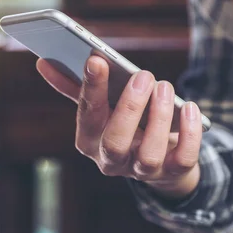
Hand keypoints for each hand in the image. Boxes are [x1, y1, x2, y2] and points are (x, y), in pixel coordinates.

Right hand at [36, 55, 202, 197]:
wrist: (159, 158)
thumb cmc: (123, 123)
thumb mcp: (101, 107)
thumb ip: (74, 87)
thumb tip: (42, 63)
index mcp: (89, 140)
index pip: (87, 115)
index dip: (91, 88)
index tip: (96, 59)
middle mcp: (111, 160)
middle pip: (115, 142)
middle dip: (129, 108)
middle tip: (143, 75)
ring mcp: (142, 171)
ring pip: (149, 153)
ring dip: (160, 118)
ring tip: (165, 86)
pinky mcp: (173, 172)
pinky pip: (183, 160)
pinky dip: (189, 133)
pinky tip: (190, 107)